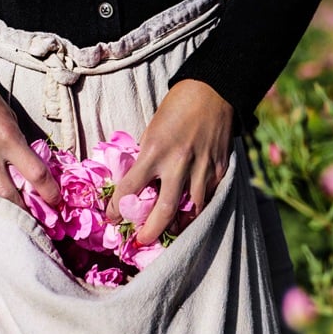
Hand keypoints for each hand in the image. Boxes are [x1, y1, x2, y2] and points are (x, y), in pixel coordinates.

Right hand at [0, 51, 60, 207]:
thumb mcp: (7, 113)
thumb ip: (16, 140)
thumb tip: (27, 166)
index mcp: (7, 137)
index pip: (36, 175)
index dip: (50, 193)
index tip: (57, 202)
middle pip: (10, 197)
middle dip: (25, 213)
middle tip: (34, 221)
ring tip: (10, 218)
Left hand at [106, 79, 233, 244]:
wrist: (212, 91)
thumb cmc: (175, 109)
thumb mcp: (151, 131)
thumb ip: (146, 159)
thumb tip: (137, 186)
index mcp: (154, 151)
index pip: (130, 188)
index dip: (117, 208)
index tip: (112, 218)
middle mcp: (178, 162)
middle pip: (164, 209)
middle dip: (151, 231)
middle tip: (142, 242)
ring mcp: (202, 168)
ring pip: (192, 210)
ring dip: (179, 226)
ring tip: (169, 233)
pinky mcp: (220, 169)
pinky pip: (208, 198)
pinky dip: (198, 209)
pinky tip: (189, 215)